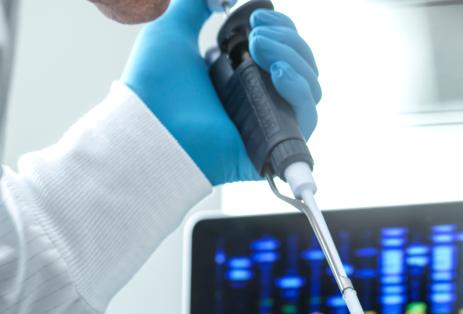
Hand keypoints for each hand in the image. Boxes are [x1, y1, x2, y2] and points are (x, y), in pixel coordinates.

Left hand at [123, 0, 320, 185]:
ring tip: (260, 47)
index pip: (285, 52)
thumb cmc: (155, 87)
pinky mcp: (274, 146)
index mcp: (243, 77)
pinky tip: (279, 73)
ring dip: (294, 58)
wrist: (150, 124)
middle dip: (287, 40)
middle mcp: (261, 101)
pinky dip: (299, 90)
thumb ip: (195, 3)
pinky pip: (306, 118)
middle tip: (257, 33)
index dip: (282, 30)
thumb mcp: (172, 29)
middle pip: (303, 67)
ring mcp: (269, 124)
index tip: (258, 16)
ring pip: (309, 89)